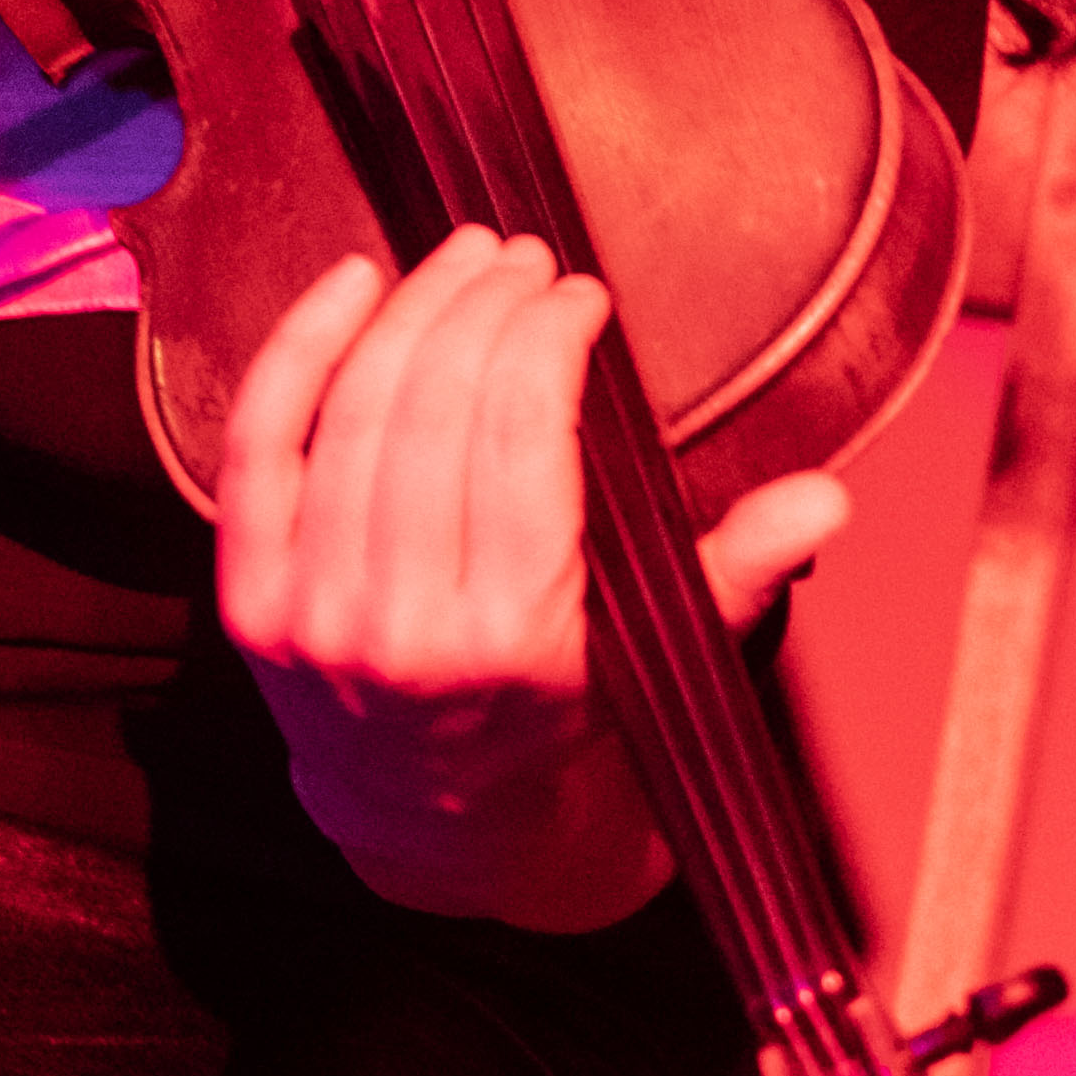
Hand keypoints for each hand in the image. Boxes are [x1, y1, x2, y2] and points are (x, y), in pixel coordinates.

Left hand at [214, 227, 848, 927]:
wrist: (426, 814)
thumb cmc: (552, 711)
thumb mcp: (655, 657)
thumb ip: (735, 571)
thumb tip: (824, 502)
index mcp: (516, 640)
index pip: (523, 439)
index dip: (548, 340)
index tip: (579, 297)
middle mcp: (407, 633)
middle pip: (437, 413)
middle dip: (484, 309)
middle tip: (522, 260)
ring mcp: (318, 618)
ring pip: (356, 417)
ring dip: (411, 314)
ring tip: (461, 262)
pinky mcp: (252, 604)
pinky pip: (260, 450)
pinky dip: (299, 353)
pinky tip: (351, 289)